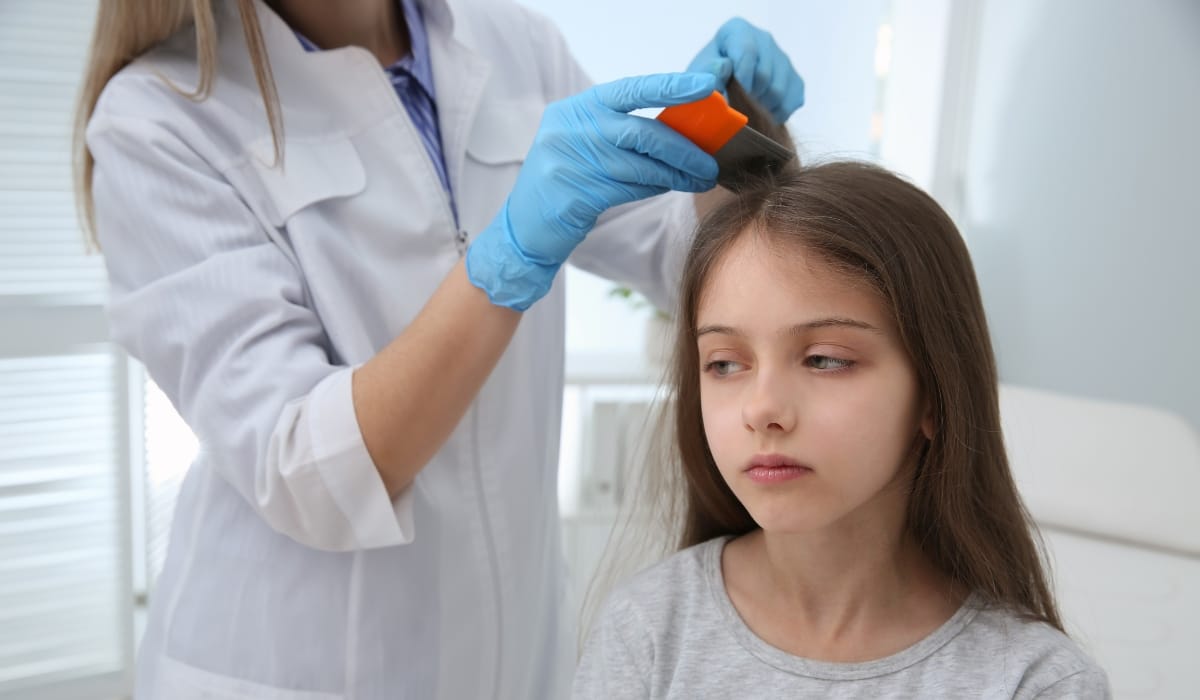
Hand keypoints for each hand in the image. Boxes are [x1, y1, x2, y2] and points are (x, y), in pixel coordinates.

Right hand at [466, 72, 718, 310]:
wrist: (523, 229)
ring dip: (675, 174)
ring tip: (699, 179)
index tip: (705, 85)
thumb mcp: (584, 144)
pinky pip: (628, 189)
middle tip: (710, 161)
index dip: (669, 86)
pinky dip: (653, 188)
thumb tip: (681, 128)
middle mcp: (569, 129)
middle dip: (682, 147)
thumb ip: (621, 131)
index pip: (629, 90)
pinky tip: (667, 187)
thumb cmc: (565, 182)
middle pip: (640, 132)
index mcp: (575, 108)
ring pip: (638, 165)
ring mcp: (569, 162)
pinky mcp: (574, 195)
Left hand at [688, 18, 804, 123]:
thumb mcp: (698, 77)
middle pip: (765, 74)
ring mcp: (783, 60)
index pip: (748, 51)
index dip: (740, 80)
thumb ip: (707, 73)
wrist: (719, 95)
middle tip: (734, 109)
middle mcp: (764, 40)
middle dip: (748, 98)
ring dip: (760, 109)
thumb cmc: (706, 82)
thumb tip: (723, 68)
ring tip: (744, 113)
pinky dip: (775, 116)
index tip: (731, 100)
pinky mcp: (795, 81)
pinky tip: (759, 115)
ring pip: (779, 91)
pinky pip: (791, 102)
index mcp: (738, 30)